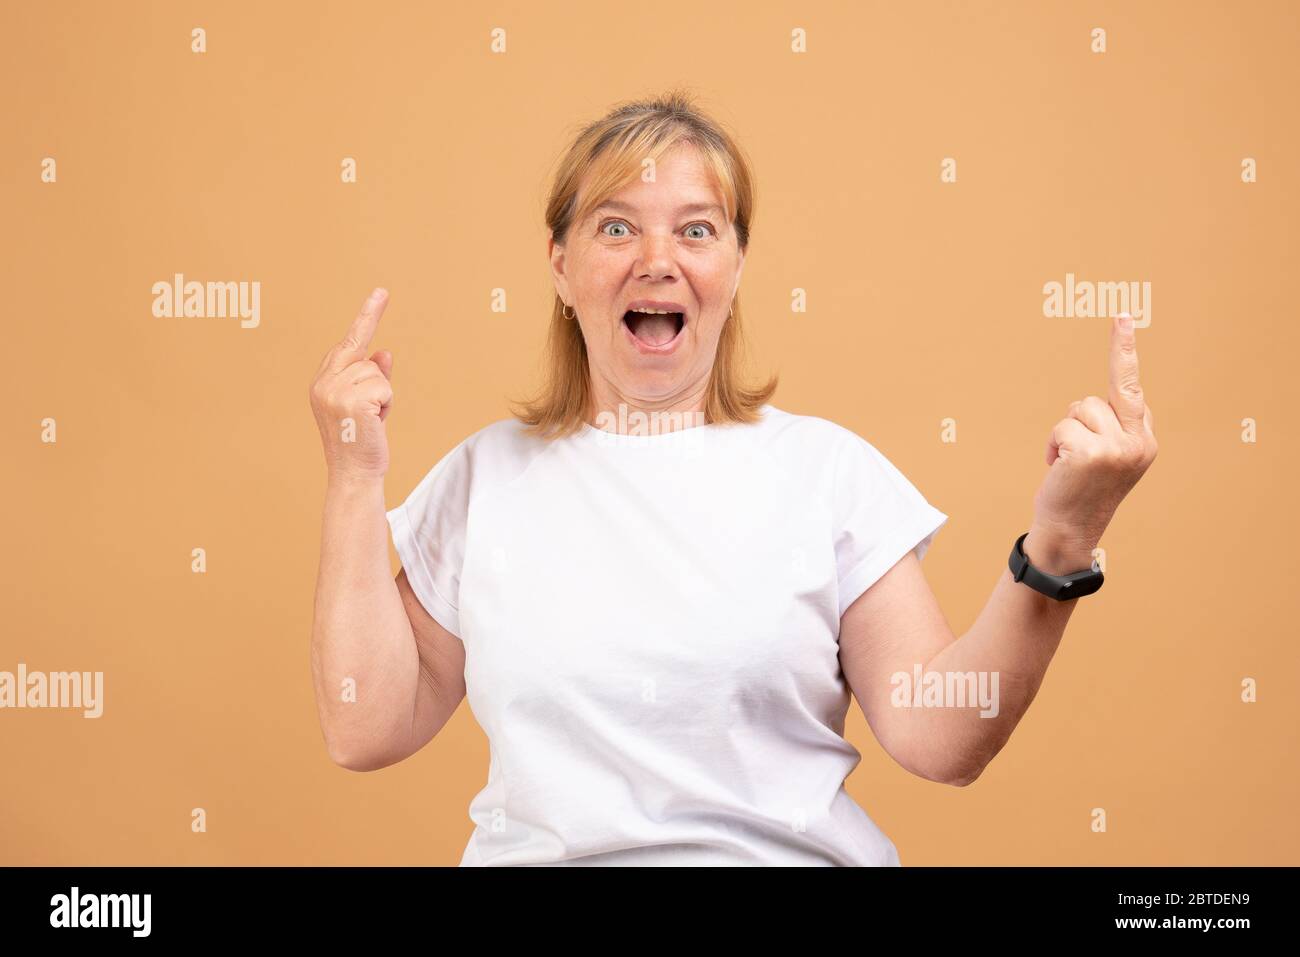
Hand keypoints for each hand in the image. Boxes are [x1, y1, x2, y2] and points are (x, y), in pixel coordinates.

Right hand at [309, 288, 394, 482]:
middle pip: (364, 354)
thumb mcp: (368, 404)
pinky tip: (374, 423)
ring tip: (370, 420)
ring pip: (377, 373)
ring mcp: (334, 391)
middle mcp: (323, 383)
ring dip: (383, 397)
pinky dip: (386, 406)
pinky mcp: (350, 401)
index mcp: (323, 382)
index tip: (382, 292)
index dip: (366, 318)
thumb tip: (383, 352)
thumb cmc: (362, 441)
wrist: (355, 474)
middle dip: (375, 361)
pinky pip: (384, 388)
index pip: (348, 343)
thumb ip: (373, 377)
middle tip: (376, 358)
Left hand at [1029, 313, 1158, 564]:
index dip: (1125, 353)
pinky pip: (1062, 427)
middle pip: (1109, 390)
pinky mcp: (1093, 453)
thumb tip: (1092, 407)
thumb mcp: (1106, 459)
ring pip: (1079, 409)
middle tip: (1123, 315)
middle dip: (1122, 349)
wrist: (1068, 531)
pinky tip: (1058, 467)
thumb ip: (1110, 430)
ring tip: (1066, 461)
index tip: (1124, 318)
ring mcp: (1119, 447)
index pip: (1133, 390)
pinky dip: (1053, 445)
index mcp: (1145, 440)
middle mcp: (1140, 441)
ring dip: (1064, 431)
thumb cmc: (1079, 492)